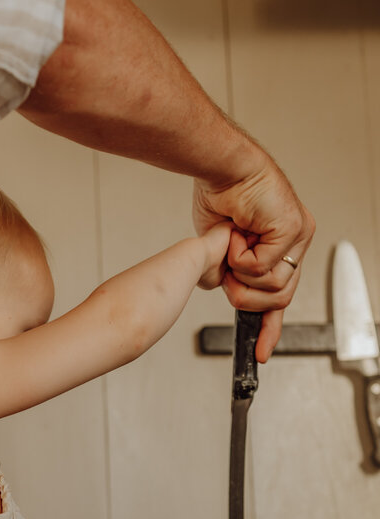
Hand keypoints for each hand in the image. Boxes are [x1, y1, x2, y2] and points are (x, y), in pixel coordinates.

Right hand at [193, 153, 314, 361]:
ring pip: (273, 287)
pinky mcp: (294, 229)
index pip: (283, 296)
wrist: (221, 167)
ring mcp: (299, 235)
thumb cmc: (221, 195)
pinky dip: (241, 258)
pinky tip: (236, 236)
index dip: (269, 326)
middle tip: (227, 276)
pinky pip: (265, 268)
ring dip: (241, 274)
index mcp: (282, 247)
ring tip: (230, 247)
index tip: (260, 351)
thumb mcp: (220, 247)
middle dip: (245, 297)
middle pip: (280, 298)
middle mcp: (296, 242)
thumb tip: (225, 288)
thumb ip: (229, 272)